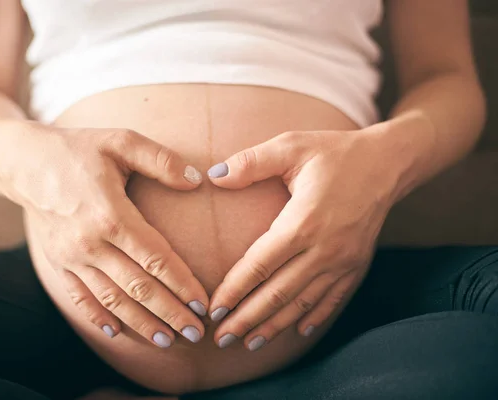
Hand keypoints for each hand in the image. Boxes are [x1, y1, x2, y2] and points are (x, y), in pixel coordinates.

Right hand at [9, 126, 208, 347]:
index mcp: (111, 215)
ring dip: (141, 323)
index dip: (182, 284)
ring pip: (112, 300)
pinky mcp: (58, 262)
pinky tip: (117, 332)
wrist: (23, 161)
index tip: (203, 303)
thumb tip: (198, 181)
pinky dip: (98, 317)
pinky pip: (80, 297)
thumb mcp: (120, 141)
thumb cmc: (78, 149)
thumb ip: (161, 160)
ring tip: (166, 341)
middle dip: (170, 313)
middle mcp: (90, 243)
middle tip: (195, 333)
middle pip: (138, 288)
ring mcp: (71, 257)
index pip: (156, 259)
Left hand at [206, 128, 397, 349]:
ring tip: (249, 342)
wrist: (389, 162)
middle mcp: (325, 249)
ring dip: (274, 326)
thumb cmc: (335, 152)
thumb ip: (251, 162)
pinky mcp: (357, 265)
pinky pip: (333, 300)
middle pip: (278, 294)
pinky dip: (313, 318)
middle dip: (247, 319)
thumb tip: (213, 175)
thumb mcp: (292, 145)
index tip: (212, 309)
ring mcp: (344, 261)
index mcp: (303, 221)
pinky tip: (297, 333)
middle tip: (221, 339)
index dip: (233, 291)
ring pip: (302, 303)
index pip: (259, 266)